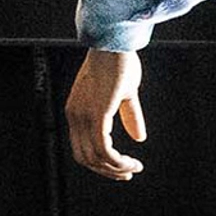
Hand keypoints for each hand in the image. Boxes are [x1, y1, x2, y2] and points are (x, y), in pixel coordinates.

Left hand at [66, 47, 146, 179]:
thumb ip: (129, 116)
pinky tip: (131, 162)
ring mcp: (83, 116)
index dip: (100, 163)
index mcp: (77, 111)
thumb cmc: (120, 62)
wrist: (115, 42)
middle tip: (128, 173)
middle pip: (85, 158)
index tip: (121, 168)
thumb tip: (139, 137)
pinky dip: (117, 161)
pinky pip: (104, 149)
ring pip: (95, 157)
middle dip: (107, 171)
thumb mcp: (125, 94)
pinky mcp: (96, 114)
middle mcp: (75, 116)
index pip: (82, 148)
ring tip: (134, 168)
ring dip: (116, 168)